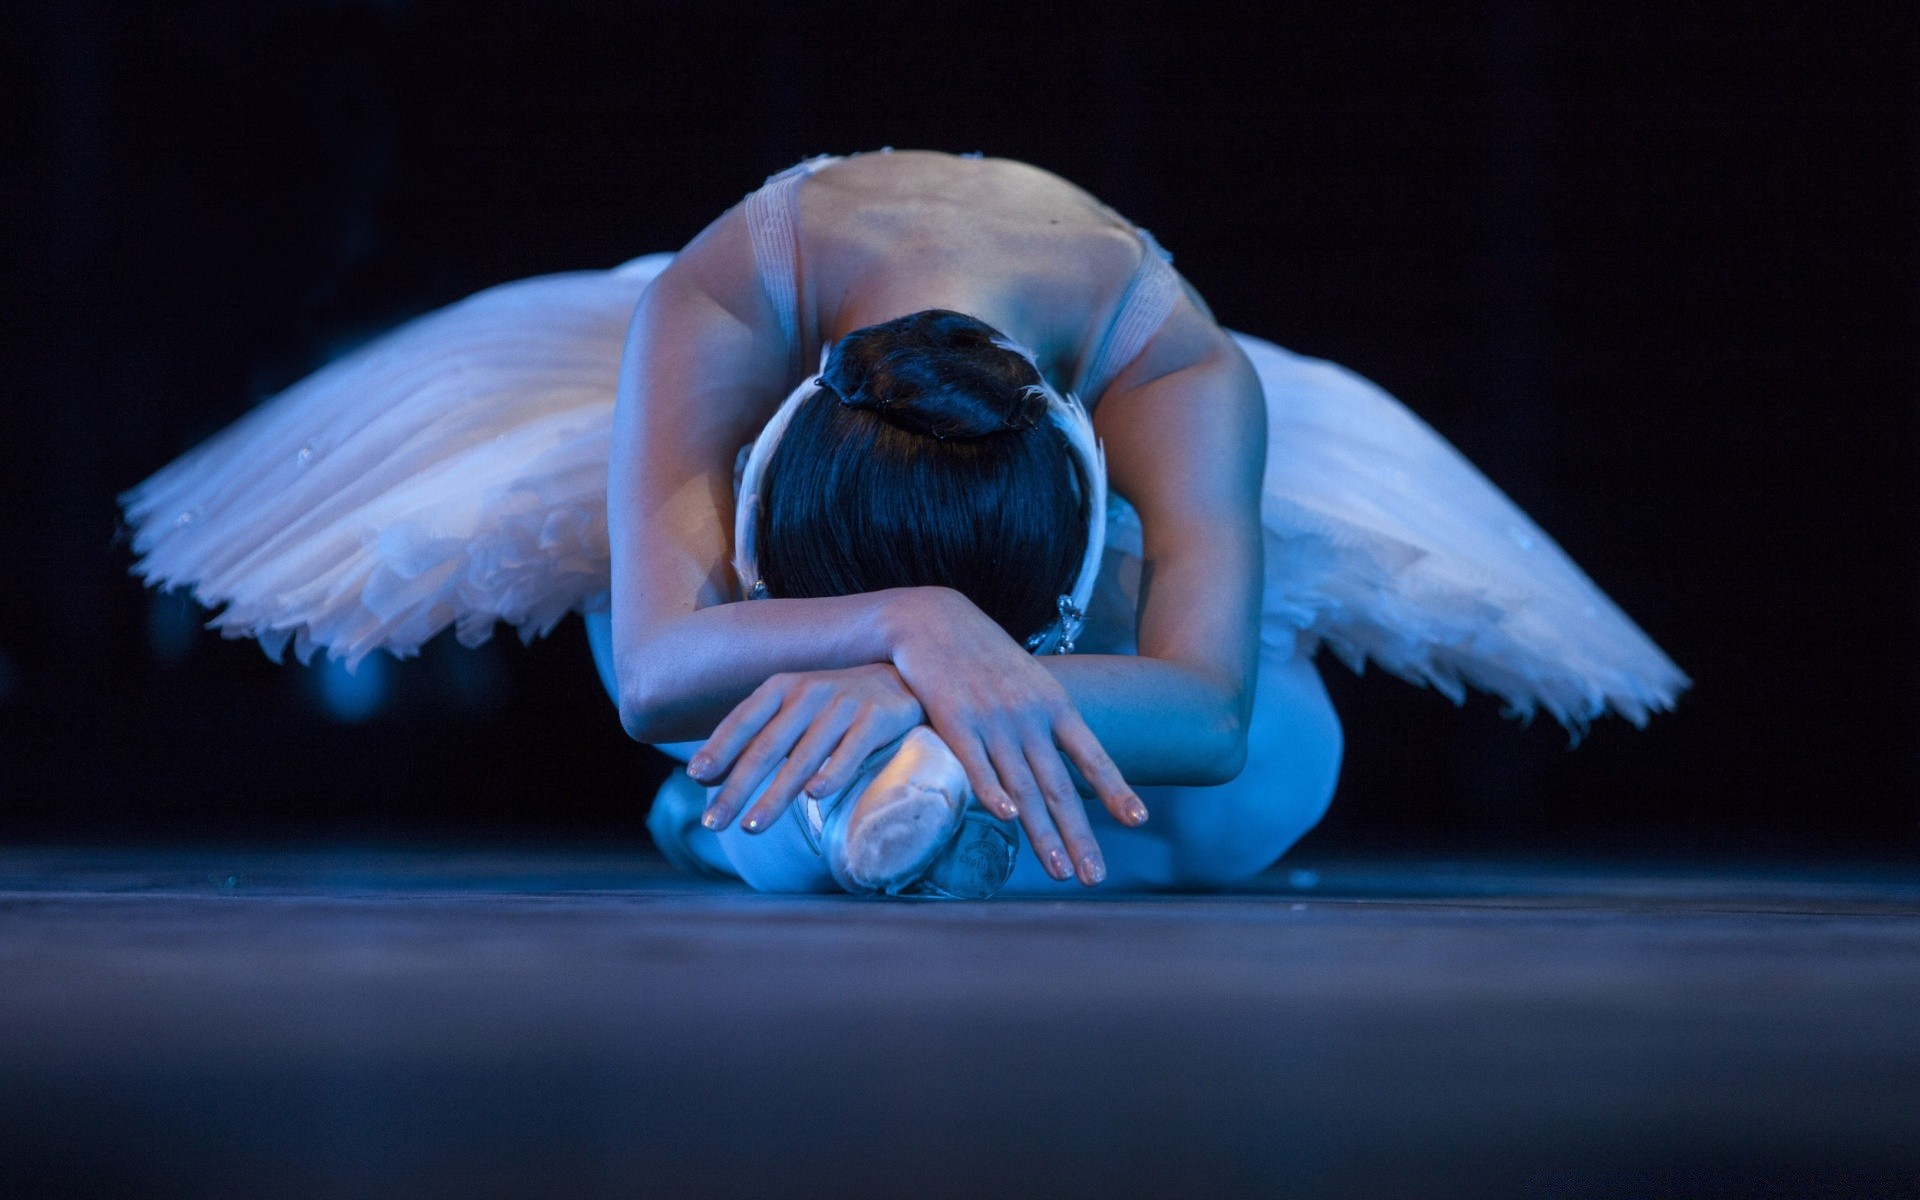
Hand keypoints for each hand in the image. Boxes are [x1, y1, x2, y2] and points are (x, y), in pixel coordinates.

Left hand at [688, 663, 924, 833]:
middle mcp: (809, 692)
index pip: (743, 720)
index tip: (695, 777)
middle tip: (712, 823)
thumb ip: (753, 736)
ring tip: (751, 827)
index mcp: (782, 687)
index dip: (718, 748)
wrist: (901, 680)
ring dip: (775, 796)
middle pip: (766, 747)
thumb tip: (701, 775)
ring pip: (803, 757)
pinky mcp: (878, 718)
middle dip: (736, 788)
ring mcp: (844, 704)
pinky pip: (852, 751)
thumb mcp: (791, 709)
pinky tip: (815, 796)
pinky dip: (833, 773)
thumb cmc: (834, 704)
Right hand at [885, 587, 1147, 885]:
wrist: (934, 620)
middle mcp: (1029, 716)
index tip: (1138, 820)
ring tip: (1060, 870)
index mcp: (1053, 705)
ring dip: (1043, 832)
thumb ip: (1046, 720)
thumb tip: (1068, 759)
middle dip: (1079, 835)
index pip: (1092, 754)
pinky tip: (1005, 818)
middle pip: (1059, 785)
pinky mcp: (953, 718)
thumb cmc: (983, 656)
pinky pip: (975, 762)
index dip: (1117, 788)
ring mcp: (993, 719)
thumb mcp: (1028, 682)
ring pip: (1022, 785)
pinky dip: (991, 790)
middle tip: (1094, 876)